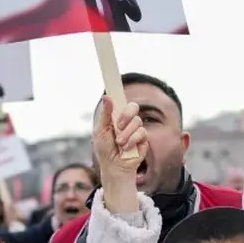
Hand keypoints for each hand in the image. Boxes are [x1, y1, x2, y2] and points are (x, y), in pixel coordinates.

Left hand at [93, 97, 148, 213]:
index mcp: (116, 116)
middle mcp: (127, 121)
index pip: (120, 100)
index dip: (119, 88)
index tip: (114, 75)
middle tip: (118, 125)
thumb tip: (107, 97)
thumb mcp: (100, 132)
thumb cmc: (104, 150)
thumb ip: (106, 115)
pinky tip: (126, 147)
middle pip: (133, 106)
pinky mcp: (143, 139)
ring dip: (126, 133)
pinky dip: (132, 140)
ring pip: (137, 121)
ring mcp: (136, 129)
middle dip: (126, 115)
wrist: (113, 167)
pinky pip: (141, 132)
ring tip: (119, 143)